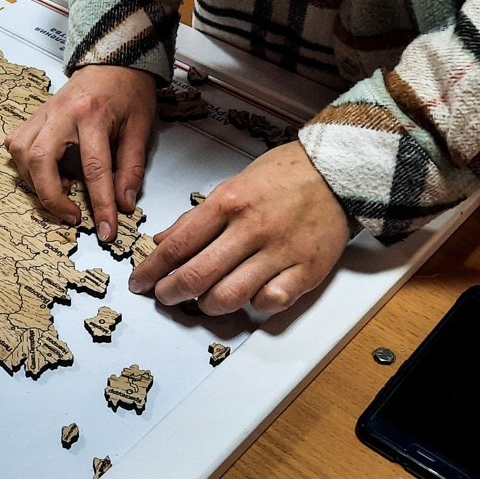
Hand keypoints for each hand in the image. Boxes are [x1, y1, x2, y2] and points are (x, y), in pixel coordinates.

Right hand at [5, 64, 156, 239]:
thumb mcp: (140, 128)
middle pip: (41, 161)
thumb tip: (123, 204)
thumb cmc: (129, 92)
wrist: (114, 60)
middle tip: (72, 216)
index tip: (106, 230)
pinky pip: (17, 143)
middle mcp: (62, 113)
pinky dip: (24, 164)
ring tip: (61, 192)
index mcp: (93, 115)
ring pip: (22, 153)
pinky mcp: (35, 115)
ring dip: (35, 182)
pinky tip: (44, 171)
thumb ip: (131, 168)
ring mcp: (43, 113)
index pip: (94, 169)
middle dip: (52, 197)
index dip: (100, 205)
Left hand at [128, 142, 350, 315]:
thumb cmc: (284, 176)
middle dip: (171, 293)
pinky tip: (249, 296)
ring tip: (202, 300)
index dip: (152, 270)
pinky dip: (254, 306)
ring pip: (229, 296)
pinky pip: (270, 302)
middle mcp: (252, 229)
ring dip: (207, 305)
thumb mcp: (232, 184)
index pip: (177, 246)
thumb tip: (162, 241)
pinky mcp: (306, 270)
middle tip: (164, 296)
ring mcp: (281, 252)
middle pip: (197, 276)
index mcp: (228, 203)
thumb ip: (197, 217)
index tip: (140, 282)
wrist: (339, 173)